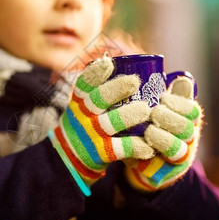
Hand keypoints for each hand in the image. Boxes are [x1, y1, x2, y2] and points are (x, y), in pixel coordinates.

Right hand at [49, 56, 153, 194]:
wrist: (70, 156)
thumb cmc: (85, 123)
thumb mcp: (82, 106)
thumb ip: (97, 90)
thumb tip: (124, 63)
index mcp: (79, 101)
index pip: (84, 84)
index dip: (95, 73)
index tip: (108, 63)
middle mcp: (83, 115)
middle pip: (97, 99)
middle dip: (116, 88)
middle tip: (134, 81)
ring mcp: (91, 134)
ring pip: (111, 122)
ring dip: (129, 115)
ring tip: (146, 109)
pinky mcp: (100, 152)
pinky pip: (120, 148)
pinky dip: (136, 146)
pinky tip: (148, 144)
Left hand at [125, 77, 201, 190]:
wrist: (144, 157)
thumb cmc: (152, 123)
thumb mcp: (160, 106)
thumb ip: (170, 93)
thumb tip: (183, 79)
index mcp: (187, 119)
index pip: (191, 110)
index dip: (179, 104)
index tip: (162, 98)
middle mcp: (187, 138)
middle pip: (187, 129)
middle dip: (171, 119)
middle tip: (154, 113)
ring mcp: (178, 156)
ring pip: (178, 149)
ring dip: (164, 139)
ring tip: (149, 131)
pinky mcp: (165, 171)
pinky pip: (162, 166)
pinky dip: (152, 157)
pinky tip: (141, 147)